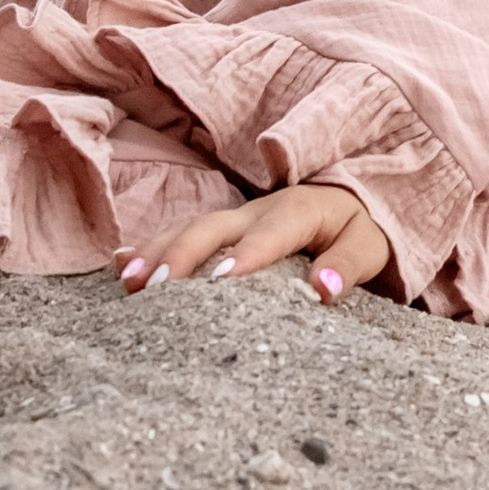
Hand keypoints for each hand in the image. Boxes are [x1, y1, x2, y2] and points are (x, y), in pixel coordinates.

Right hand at [120, 183, 392, 305]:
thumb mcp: (369, 245)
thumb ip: (348, 265)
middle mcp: (258, 210)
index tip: (219, 281)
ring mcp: (233, 217)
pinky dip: (149, 246)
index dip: (245, 254)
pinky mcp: (219, 227)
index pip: (270, 233)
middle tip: (157, 286)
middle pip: (214, 226)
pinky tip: (119, 266)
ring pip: (188, 228)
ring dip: (157, 251)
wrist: (348, 200)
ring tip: (129, 281)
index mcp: (299, 211)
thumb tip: (322, 289)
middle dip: (184, 253)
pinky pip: (179, 232)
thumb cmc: (357, 230)